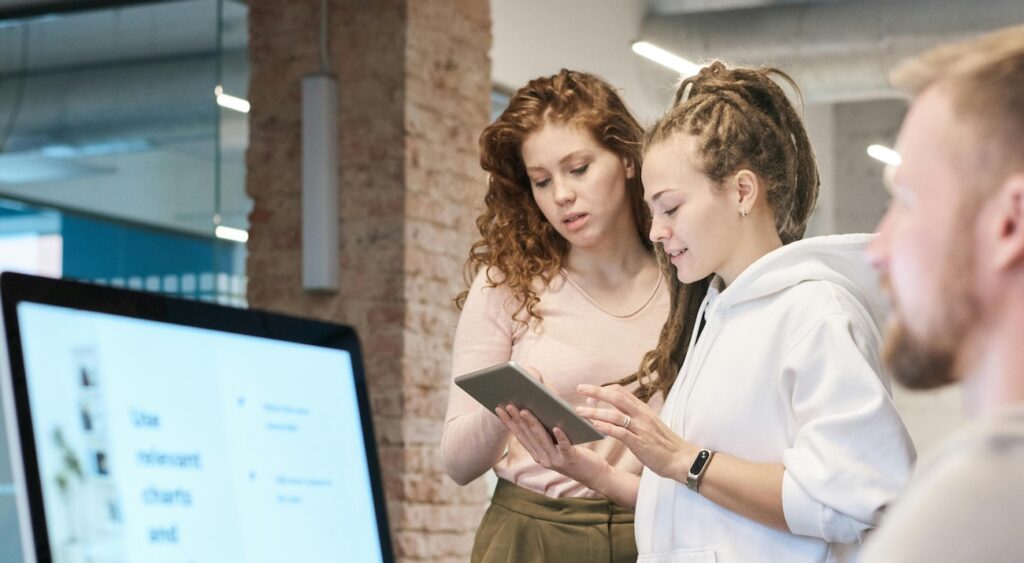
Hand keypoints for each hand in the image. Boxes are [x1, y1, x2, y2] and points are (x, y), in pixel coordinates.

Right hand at [494, 404, 609, 486]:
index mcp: (537, 454)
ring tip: (524, 411)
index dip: (508, 422)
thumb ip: (545, 431)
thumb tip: (535, 407)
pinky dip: (560, 437)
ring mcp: (556, 460)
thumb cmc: (574, 454)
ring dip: (532, 424)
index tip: (499, 408)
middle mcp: (543, 458)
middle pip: (528, 436)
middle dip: (516, 419)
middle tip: (508, 404)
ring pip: (542, 439)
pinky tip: (557, 427)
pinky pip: (564, 446)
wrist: (593, 475)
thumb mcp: (556, 444)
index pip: (520, 436)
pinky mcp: (571, 459)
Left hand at [575, 383, 694, 480]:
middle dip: (595, 391)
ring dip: (594, 412)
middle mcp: (641, 415)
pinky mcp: (639, 442)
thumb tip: (620, 414)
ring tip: (579, 412)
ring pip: (613, 414)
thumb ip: (636, 418)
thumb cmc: (665, 444)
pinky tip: (593, 427)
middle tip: (579, 389)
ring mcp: (640, 428)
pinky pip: (619, 432)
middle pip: (615, 396)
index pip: (620, 392)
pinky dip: (604, 428)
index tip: (590, 394)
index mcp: (643, 409)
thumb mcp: (650, 425)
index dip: (604, 390)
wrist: (682, 459)